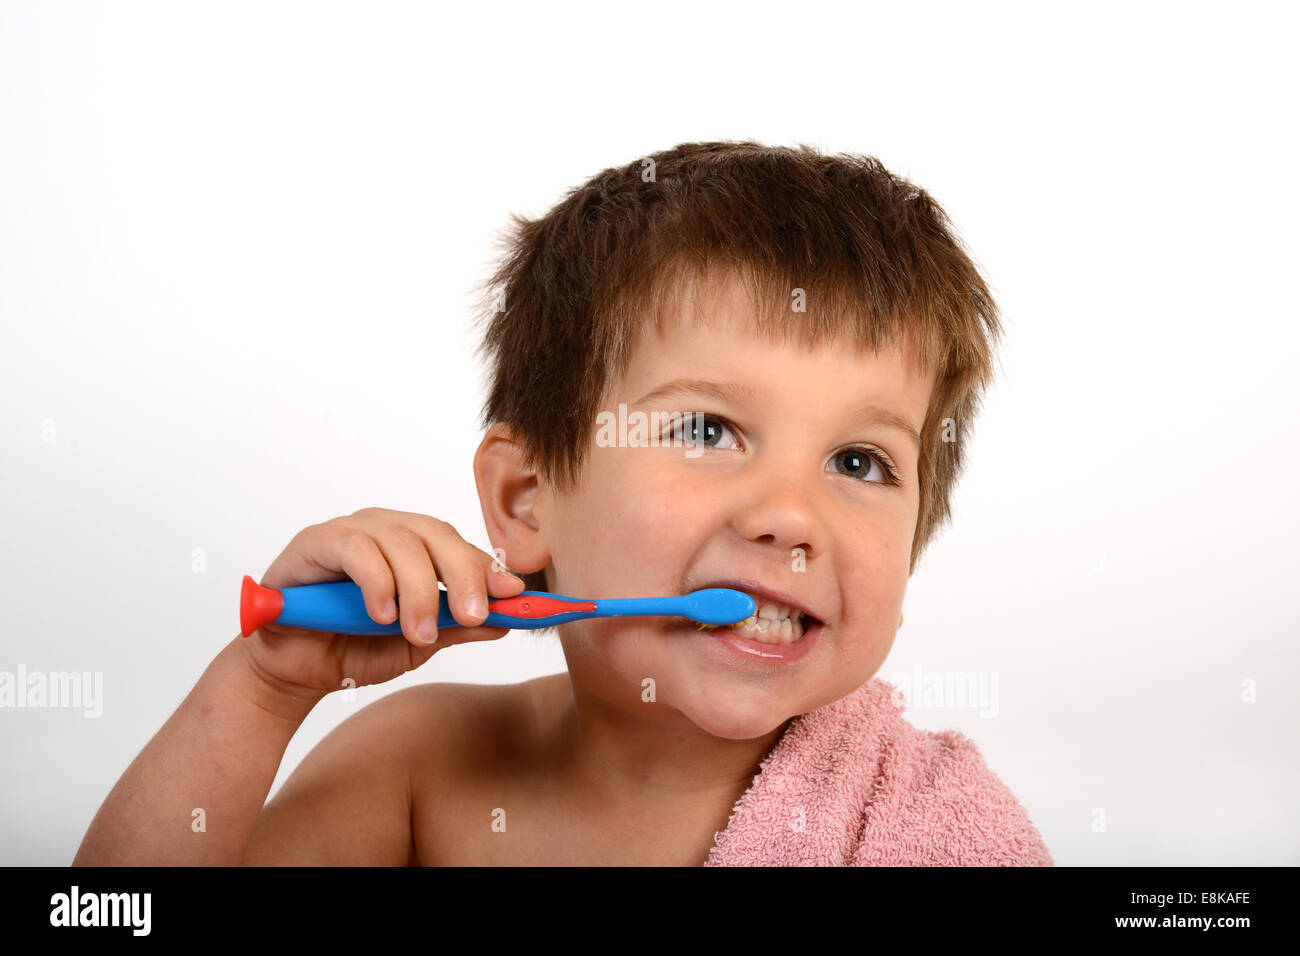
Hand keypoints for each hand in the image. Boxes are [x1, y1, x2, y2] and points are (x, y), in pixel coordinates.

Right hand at [238, 507, 526, 700]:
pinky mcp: (315, 542)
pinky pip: (356, 550)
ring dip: (418, 589)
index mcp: (414, 548)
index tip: (514, 596)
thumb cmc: (351, 649)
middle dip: (463, 574)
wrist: (294, 672)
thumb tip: (506, 621)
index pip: (459, 546)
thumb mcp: (415, 645)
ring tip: (420, 633)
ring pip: (401, 542)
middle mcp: (387, 532)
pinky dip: (377, 582)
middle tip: (475, 614)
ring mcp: (351, 532)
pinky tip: (382, 616)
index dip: (488, 569)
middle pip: (436, 534)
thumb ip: (456, 628)